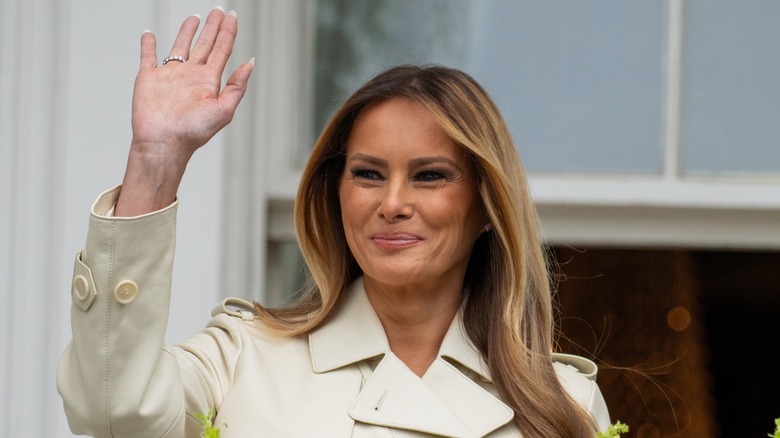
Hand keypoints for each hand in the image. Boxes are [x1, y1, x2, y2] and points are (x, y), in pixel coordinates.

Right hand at [116, 7, 252, 215]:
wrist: (164, 143)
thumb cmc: (193, 133)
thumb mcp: (223, 110)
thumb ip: (237, 86)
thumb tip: (250, 63)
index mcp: (209, 81)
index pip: (222, 50)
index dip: (228, 32)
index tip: (233, 17)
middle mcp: (191, 75)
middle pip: (205, 44)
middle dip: (213, 27)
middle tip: (220, 10)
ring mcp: (170, 75)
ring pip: (180, 46)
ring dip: (187, 32)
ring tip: (196, 18)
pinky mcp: (149, 78)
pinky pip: (148, 56)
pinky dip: (148, 45)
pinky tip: (149, 35)